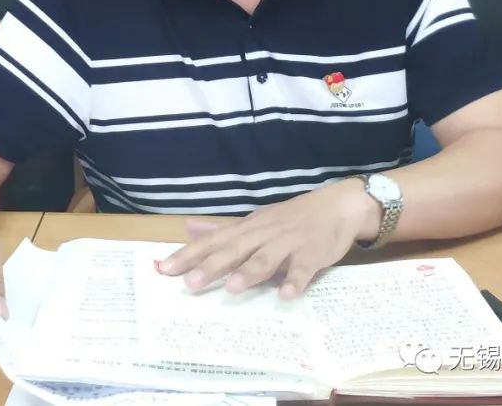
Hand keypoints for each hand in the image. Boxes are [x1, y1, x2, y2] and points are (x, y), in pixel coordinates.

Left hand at [157, 178, 375, 299]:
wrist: (337, 206)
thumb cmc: (291, 217)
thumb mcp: (254, 220)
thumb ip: (222, 229)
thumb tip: (188, 228)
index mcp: (248, 228)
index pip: (213, 241)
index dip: (189, 254)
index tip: (164, 269)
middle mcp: (264, 233)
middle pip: (234, 249)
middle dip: (212, 266)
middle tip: (190, 283)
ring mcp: (288, 243)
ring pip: (267, 258)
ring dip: (250, 272)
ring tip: (233, 288)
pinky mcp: (312, 253)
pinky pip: (303, 269)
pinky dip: (295, 281)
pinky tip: (286, 295)